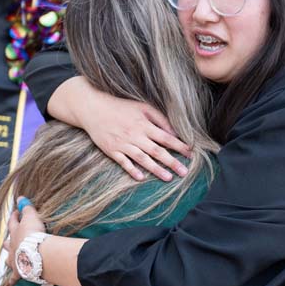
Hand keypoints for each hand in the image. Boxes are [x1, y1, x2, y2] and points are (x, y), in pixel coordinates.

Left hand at [4, 197, 47, 276]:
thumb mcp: (32, 217)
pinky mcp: (20, 271)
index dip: (14, 217)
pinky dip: (12, 280)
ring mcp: (15, 259)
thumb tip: (20, 197)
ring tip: (9, 257)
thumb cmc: (35, 234)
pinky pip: (15, 277)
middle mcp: (12, 246)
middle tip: (10, 238)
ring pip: (9, 258)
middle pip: (7, 242)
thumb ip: (26, 208)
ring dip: (9, 257)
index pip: (13, 223)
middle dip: (8, 239)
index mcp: (16, 232)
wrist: (36, 254)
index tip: (16, 212)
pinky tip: (10, 283)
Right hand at [70, 80, 191, 181]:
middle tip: (185, 173)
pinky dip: (132, 170)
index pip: (166, 137)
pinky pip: (123, 162)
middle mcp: (135, 135)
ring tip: (168, 178)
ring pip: (142, 159)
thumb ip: (159, 118)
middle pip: (157, 151)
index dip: (179, 146)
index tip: (191, 154)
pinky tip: (141, 178)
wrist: (93, 108)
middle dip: (172, 162)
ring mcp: (123, 144)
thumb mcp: (142, 106)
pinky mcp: (112, 150)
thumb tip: (174, 132)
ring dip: (156, 169)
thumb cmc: (121, 106)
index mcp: (144, 124)